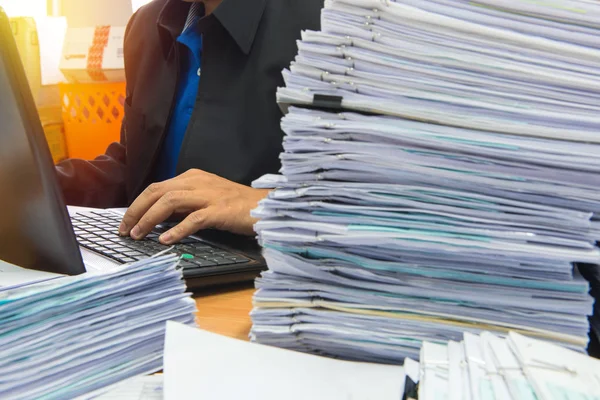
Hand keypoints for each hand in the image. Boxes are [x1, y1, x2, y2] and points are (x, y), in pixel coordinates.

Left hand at [118, 169, 268, 243]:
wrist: (265, 206)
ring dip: (149, 219)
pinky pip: (193, 219)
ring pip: (170, 202)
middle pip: (157, 191)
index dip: (137, 204)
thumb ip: (184, 204)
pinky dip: (176, 230)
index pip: (156, 187)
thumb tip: (158, 218)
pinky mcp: (220, 210)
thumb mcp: (206, 198)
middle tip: (125, 230)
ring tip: (139, 234)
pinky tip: (166, 240)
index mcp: (192, 177)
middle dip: (136, 211)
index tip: (126, 222)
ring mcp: (209, 195)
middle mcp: (198, 182)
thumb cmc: (237, 205)